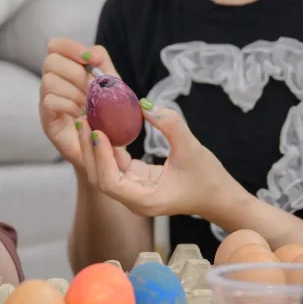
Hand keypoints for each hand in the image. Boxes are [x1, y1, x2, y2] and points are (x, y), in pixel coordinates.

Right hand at [39, 38, 120, 170]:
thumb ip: (103, 65)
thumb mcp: (111, 86)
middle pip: (51, 61)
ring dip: (74, 91)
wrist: (107, 149)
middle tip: (93, 89)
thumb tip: (92, 54)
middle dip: (76, 73)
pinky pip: (50, 101)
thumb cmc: (108, 116)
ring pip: (49, 81)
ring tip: (89, 105)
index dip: (70, 47)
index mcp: (67, 70)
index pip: (55, 45)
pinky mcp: (47, 120)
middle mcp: (52, 83)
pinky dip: (69, 105)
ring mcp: (47, 101)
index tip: (88, 59)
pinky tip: (82, 115)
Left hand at [76, 102, 244, 218]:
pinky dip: (107, 147)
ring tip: (87, 119)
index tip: (97, 132)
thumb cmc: (208, 178)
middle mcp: (134, 199)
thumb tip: (145, 104)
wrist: (219, 196)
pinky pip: (114, 165)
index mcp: (145, 200)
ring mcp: (132, 191)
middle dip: (89, 149)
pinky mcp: (135, 181)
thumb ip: (171, 125)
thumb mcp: (192, 148)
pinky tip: (102, 125)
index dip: (101, 157)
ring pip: (103, 171)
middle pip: (99, 177)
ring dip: (94, 147)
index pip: (110, 182)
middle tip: (83, 119)